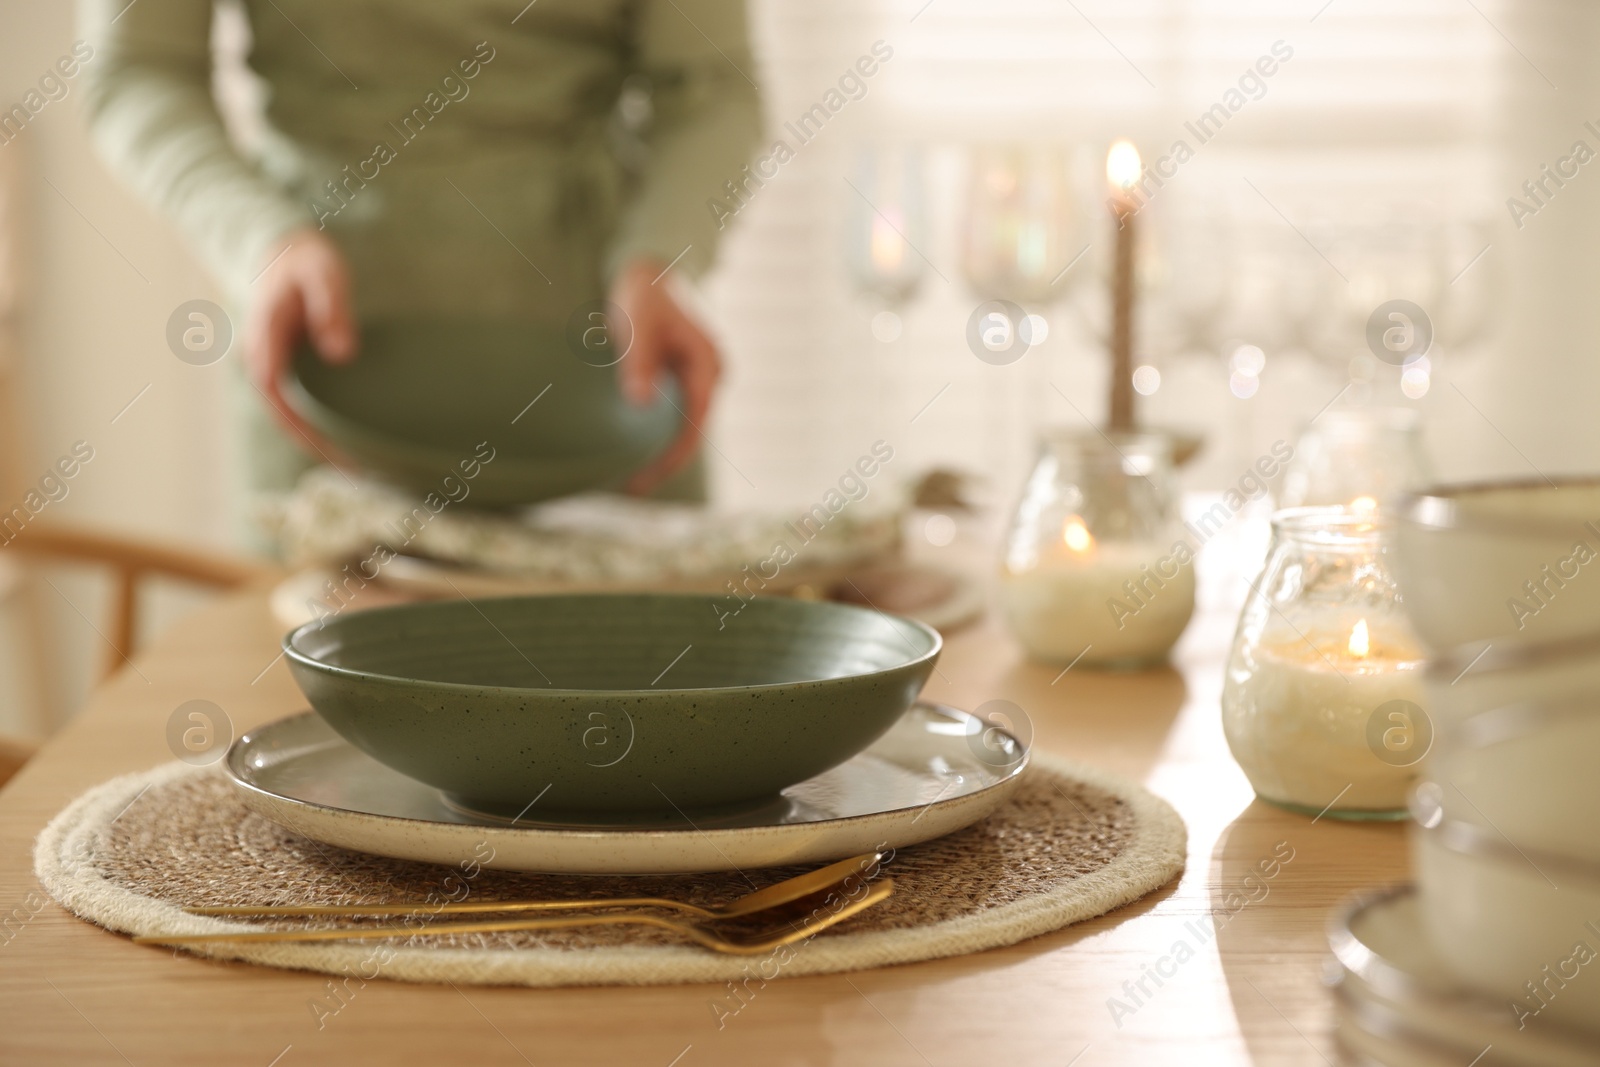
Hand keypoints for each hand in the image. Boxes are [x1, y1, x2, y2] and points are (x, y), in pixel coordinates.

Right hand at [243, 227, 356, 450]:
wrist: (286, 255)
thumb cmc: (308, 262)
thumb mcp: (323, 274)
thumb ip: (332, 307)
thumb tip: (342, 354)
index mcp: (265, 333)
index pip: (271, 382)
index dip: (294, 416)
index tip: (323, 442)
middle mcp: (264, 356)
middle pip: (281, 409)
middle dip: (311, 441)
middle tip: (351, 467)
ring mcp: (274, 366)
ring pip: (289, 413)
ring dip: (317, 441)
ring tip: (356, 467)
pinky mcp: (289, 372)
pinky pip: (300, 405)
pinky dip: (319, 427)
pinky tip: (349, 443)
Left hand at [611, 259, 722, 494]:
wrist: (647, 272)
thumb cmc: (643, 295)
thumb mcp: (637, 326)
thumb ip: (639, 364)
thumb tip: (640, 404)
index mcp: (708, 366)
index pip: (694, 423)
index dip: (672, 454)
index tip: (646, 475)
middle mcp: (710, 377)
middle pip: (692, 431)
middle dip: (665, 461)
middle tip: (631, 487)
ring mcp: (698, 380)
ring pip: (683, 427)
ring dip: (660, 452)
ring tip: (629, 478)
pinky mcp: (682, 381)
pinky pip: (673, 416)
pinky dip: (655, 435)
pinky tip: (634, 451)